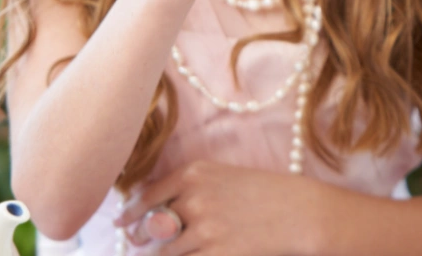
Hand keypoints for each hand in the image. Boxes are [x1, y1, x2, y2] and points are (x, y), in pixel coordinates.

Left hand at [115, 160, 319, 255]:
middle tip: (134, 243)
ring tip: (160, 255)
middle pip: (153, 225)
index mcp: (193, 173)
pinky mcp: (217, 252)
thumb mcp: (224, 177)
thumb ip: (191, 188)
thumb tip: (159, 210)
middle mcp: (193, 199)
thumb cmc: (266, 192)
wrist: (300, 212)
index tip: (121, 223)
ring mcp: (204, 228)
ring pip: (166, 249)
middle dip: (141, 237)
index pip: (148, 195)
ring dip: (162, 254)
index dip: (130, 212)